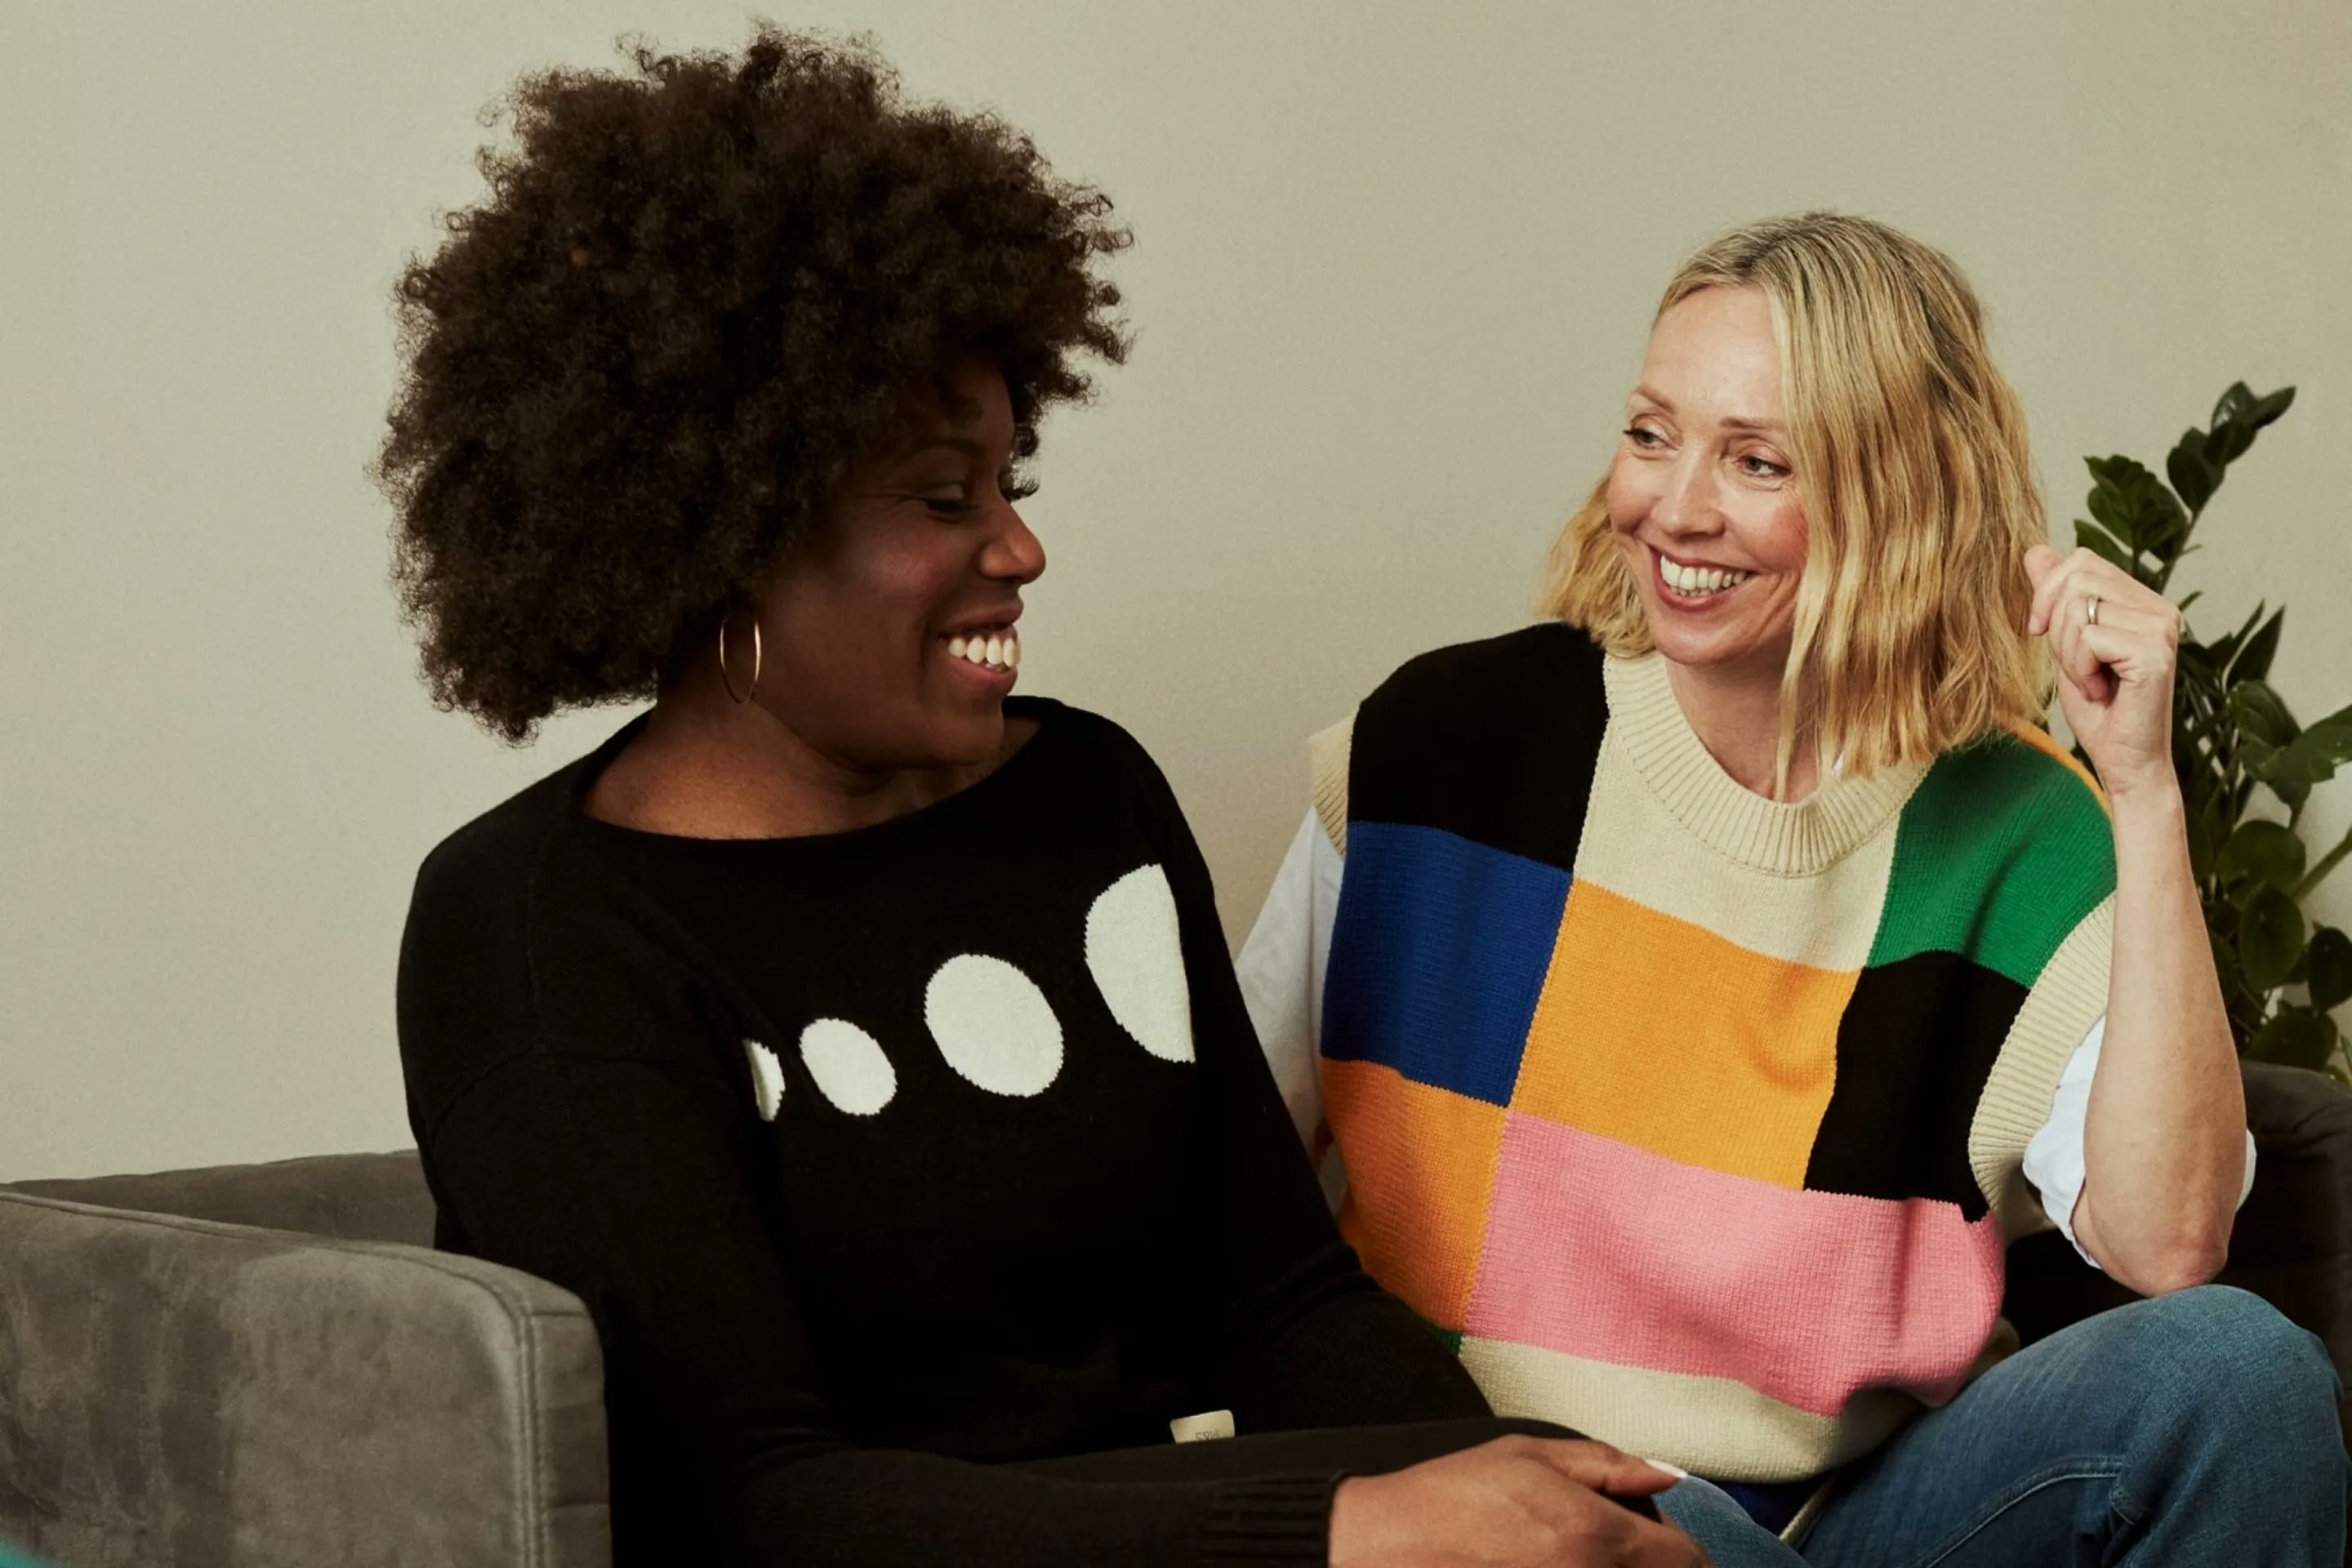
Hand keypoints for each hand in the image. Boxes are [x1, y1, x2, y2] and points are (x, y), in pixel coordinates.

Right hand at [1328, 1436, 1706, 1567]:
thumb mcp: (1525, 1456)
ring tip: (1575, 1561)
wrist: (1380, 1551)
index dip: (1677, 1549)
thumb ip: (1606, 1465)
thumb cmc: (1447, 1500)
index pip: (1687, 1561)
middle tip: (1614, 1552)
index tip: (1654, 1541)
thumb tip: (1668, 1475)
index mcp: (1594, 1534)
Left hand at [2024, 545, 2182, 798]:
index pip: (2081, 561)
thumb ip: (2054, 597)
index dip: (2048, 594)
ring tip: (2092, 679)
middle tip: (2077, 665)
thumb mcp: (2064, 643)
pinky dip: (2079, 670)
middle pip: (2077, 578)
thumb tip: (2035, 549)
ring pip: (2078, 608)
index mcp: (2142, 601)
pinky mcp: (2154, 653)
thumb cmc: (2097, 707)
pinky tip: (2101, 691)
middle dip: (2055, 626)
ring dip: (2067, 653)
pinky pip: (2088, 638)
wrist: (2123, 759)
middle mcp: (2160, 608)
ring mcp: (2161, 628)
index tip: (2043, 633)